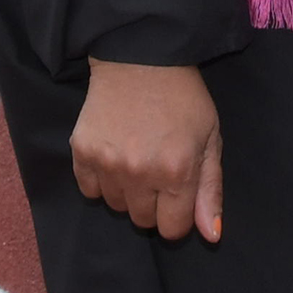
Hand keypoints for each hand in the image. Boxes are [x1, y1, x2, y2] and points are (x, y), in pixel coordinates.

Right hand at [74, 59, 222, 241]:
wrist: (140, 55)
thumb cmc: (183, 98)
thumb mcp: (210, 139)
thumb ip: (210, 190)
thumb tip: (210, 236)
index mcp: (177, 171)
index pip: (172, 229)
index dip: (177, 214)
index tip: (177, 192)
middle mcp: (140, 173)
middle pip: (142, 221)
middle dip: (153, 203)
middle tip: (157, 168)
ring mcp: (107, 163)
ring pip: (115, 206)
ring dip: (126, 191)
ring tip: (135, 156)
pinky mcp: (82, 151)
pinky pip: (88, 190)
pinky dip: (100, 179)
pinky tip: (113, 153)